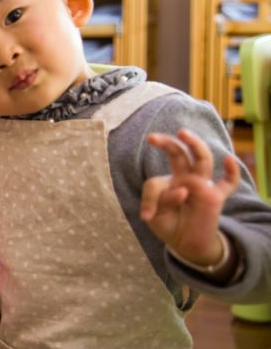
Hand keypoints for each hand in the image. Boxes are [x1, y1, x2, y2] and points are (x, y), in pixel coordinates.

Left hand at [141, 129, 238, 266]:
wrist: (185, 244)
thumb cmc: (168, 224)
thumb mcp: (154, 215)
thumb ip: (160, 201)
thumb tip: (183, 191)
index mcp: (168, 181)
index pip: (155, 182)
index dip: (149, 199)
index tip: (146, 216)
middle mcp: (186, 178)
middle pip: (179, 154)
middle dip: (167, 143)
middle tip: (152, 138)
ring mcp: (201, 185)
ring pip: (202, 159)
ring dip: (194, 145)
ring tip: (182, 133)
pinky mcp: (215, 197)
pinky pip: (228, 183)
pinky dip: (231, 171)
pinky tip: (229, 159)